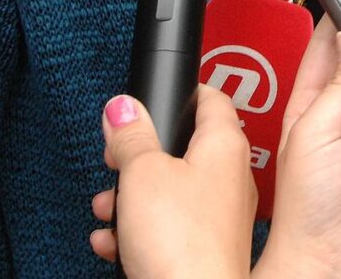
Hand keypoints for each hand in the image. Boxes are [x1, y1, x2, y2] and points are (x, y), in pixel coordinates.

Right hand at [90, 87, 255, 278]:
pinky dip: (141, 230)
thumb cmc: (181, 240)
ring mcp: (221, 214)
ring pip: (170, 190)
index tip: (154, 98)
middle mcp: (231, 176)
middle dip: (139, 157)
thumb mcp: (141, 173)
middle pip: (182, 148)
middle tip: (116, 161)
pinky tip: (116, 242)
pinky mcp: (208, 246)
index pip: (211, 97)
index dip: (181, 93)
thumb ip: (131, 136)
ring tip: (109, 209)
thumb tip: (123, 108)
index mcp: (224, 145)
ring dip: (132, 198)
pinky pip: (170, 226)